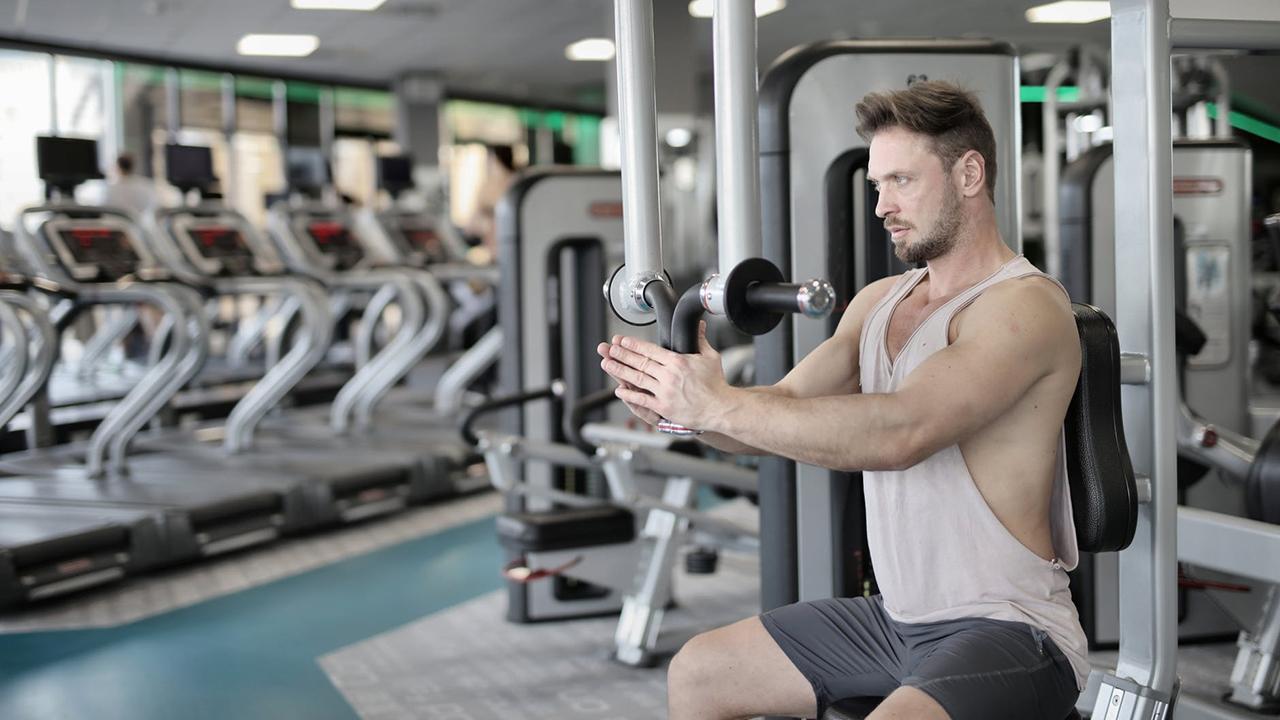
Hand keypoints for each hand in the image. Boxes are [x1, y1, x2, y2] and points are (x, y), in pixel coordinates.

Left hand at [596, 321, 732, 430]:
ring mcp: (665, 392)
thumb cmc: (716, 385)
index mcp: (678, 362)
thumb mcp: (710, 357)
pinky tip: (619, 390)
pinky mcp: (664, 407)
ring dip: (620, 371)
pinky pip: (642, 400)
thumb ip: (700, 340)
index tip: (622, 340)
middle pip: (640, 363)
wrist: (720, 408)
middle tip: (609, 349)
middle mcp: (669, 376)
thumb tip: (698, 324)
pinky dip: (629, 395)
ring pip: (637, 379)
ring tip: (608, 364)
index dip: (634, 345)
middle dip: (622, 355)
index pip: (651, 350)